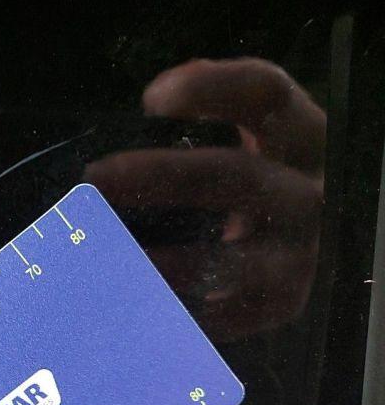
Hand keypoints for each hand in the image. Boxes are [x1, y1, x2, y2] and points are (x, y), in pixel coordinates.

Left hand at [85, 58, 324, 341]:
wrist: (290, 249)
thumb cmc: (240, 186)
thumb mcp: (235, 144)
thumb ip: (195, 129)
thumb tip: (141, 116)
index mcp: (296, 134)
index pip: (266, 95)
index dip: (214, 90)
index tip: (152, 100)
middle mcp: (308, 189)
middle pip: (236, 177)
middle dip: (161, 176)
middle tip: (96, 178)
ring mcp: (299, 253)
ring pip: (232, 260)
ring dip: (166, 262)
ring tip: (109, 261)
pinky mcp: (282, 303)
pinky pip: (224, 314)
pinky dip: (175, 312)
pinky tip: (130, 307)